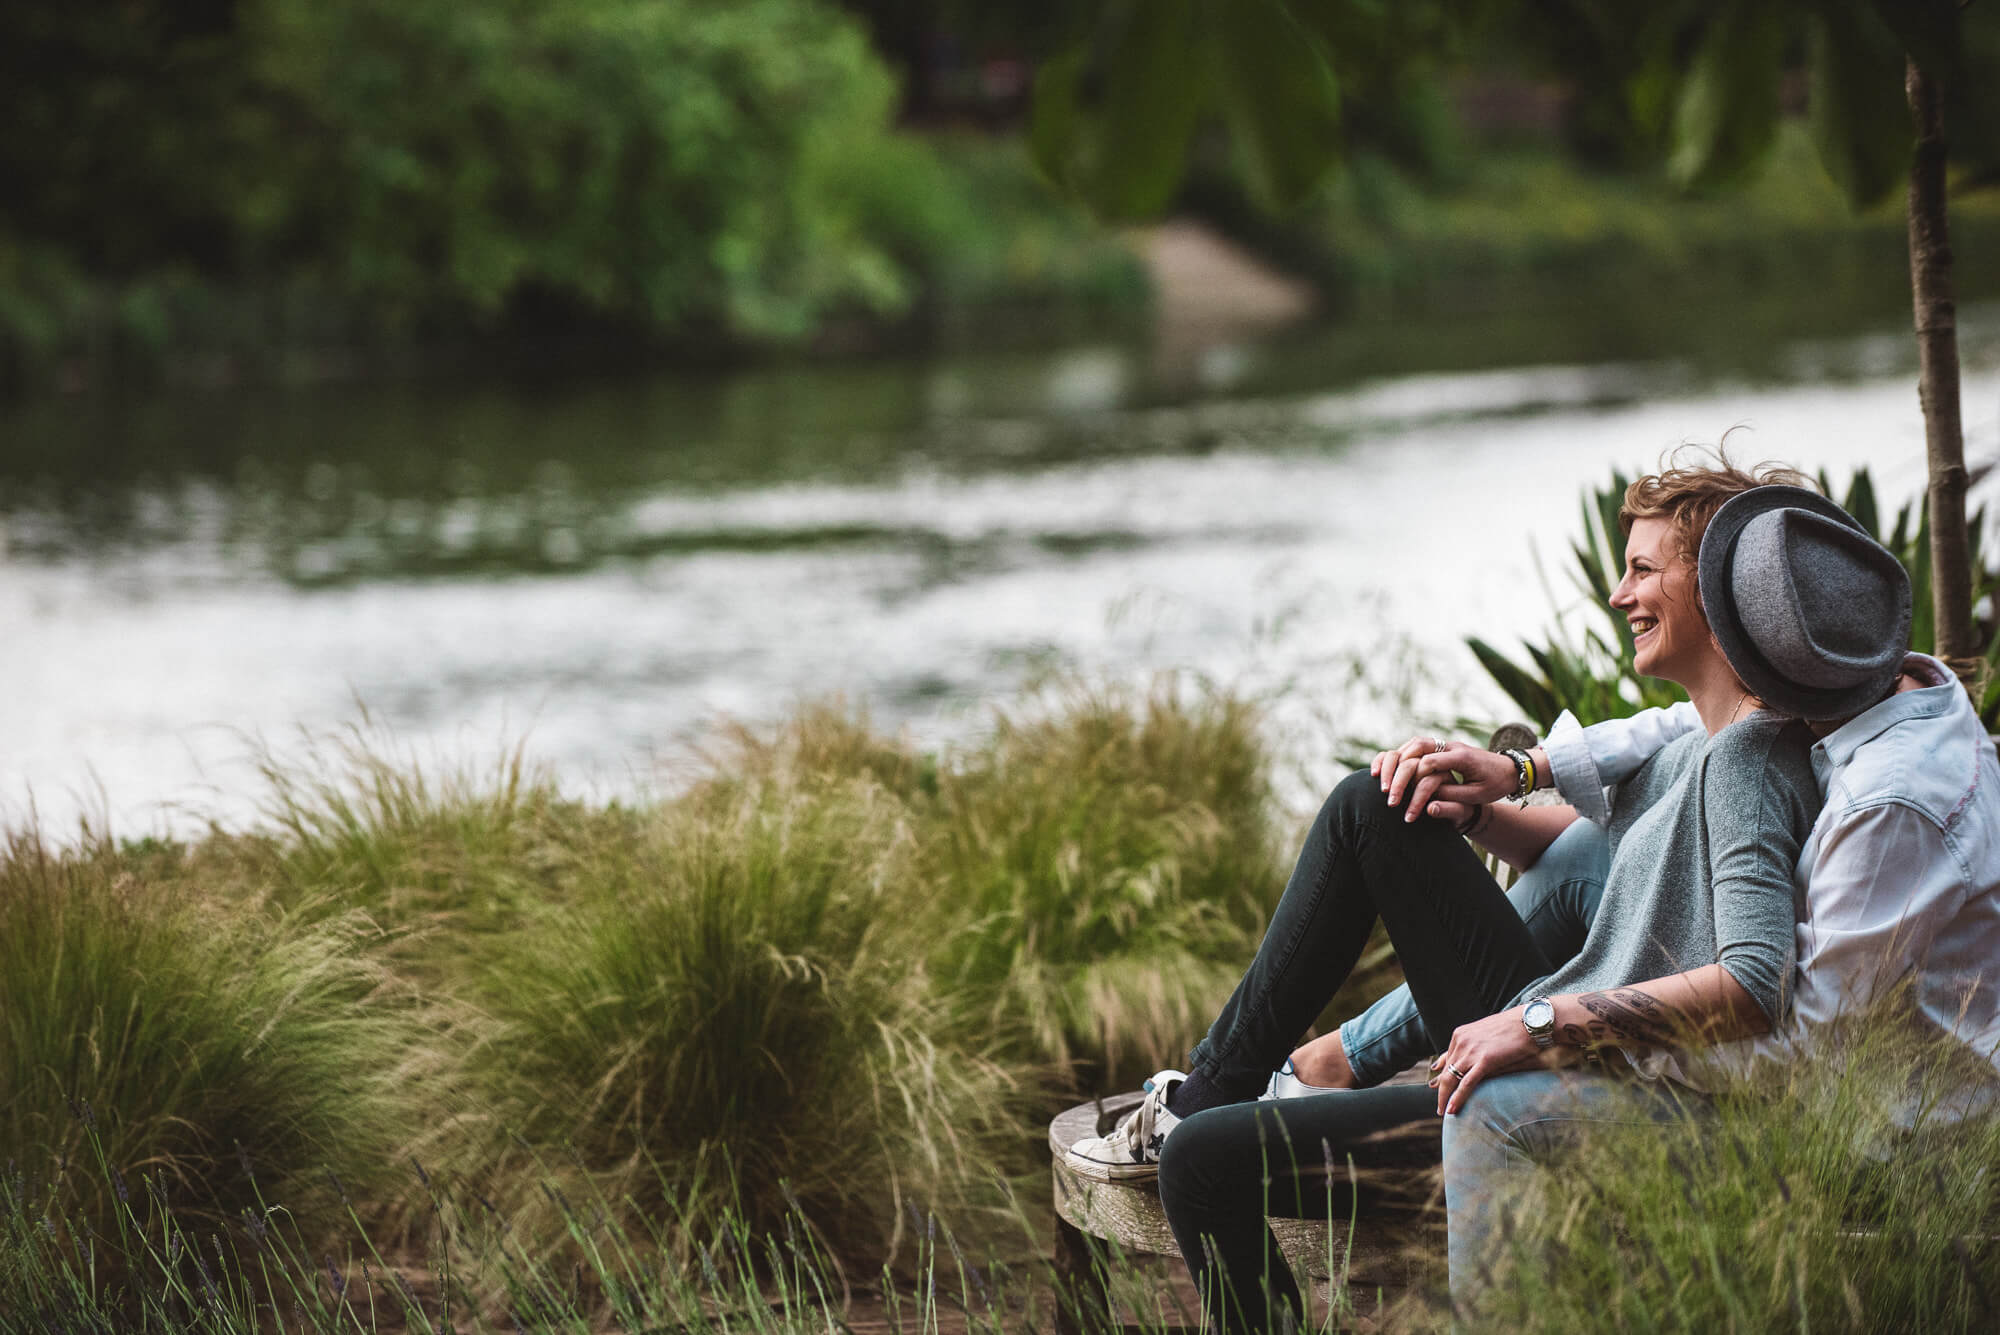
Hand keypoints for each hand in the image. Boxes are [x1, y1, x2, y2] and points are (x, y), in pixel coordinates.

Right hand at [1371, 737, 1517, 823]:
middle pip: (1417, 746)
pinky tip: (1389, 767)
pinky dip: (1401, 754)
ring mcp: (1445, 744)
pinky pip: (1417, 745)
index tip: (1403, 794)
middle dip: (1399, 768)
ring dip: (1397, 759)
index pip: (1431, 760)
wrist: (1509, 769)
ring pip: (1414, 743)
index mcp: (1462, 757)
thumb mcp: (1477, 796)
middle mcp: (1451, 746)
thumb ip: (1453, 798)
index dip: (1414, 776)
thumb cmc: (1494, 784)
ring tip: (1382, 778)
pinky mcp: (1441, 747)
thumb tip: (1429, 806)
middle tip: (1387, 790)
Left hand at [1428, 1007, 1547, 1114]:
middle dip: (1441, 1091)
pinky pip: (1466, 1083)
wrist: (1531, 1021)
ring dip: (1445, 1098)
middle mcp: (1461, 1041)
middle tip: (1439, 1108)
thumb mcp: (1487, 1036)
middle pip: (1446, 1071)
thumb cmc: (1514, 1029)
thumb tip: (1466, 1062)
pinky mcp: (1485, 1060)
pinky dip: (1457, 1098)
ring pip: (1451, 1078)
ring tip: (1443, 1113)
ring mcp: (1472, 1050)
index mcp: (1460, 1035)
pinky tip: (1452, 1110)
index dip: (1442, 1077)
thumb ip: (1473, 1048)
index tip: (1438, 1089)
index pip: (1447, 1061)